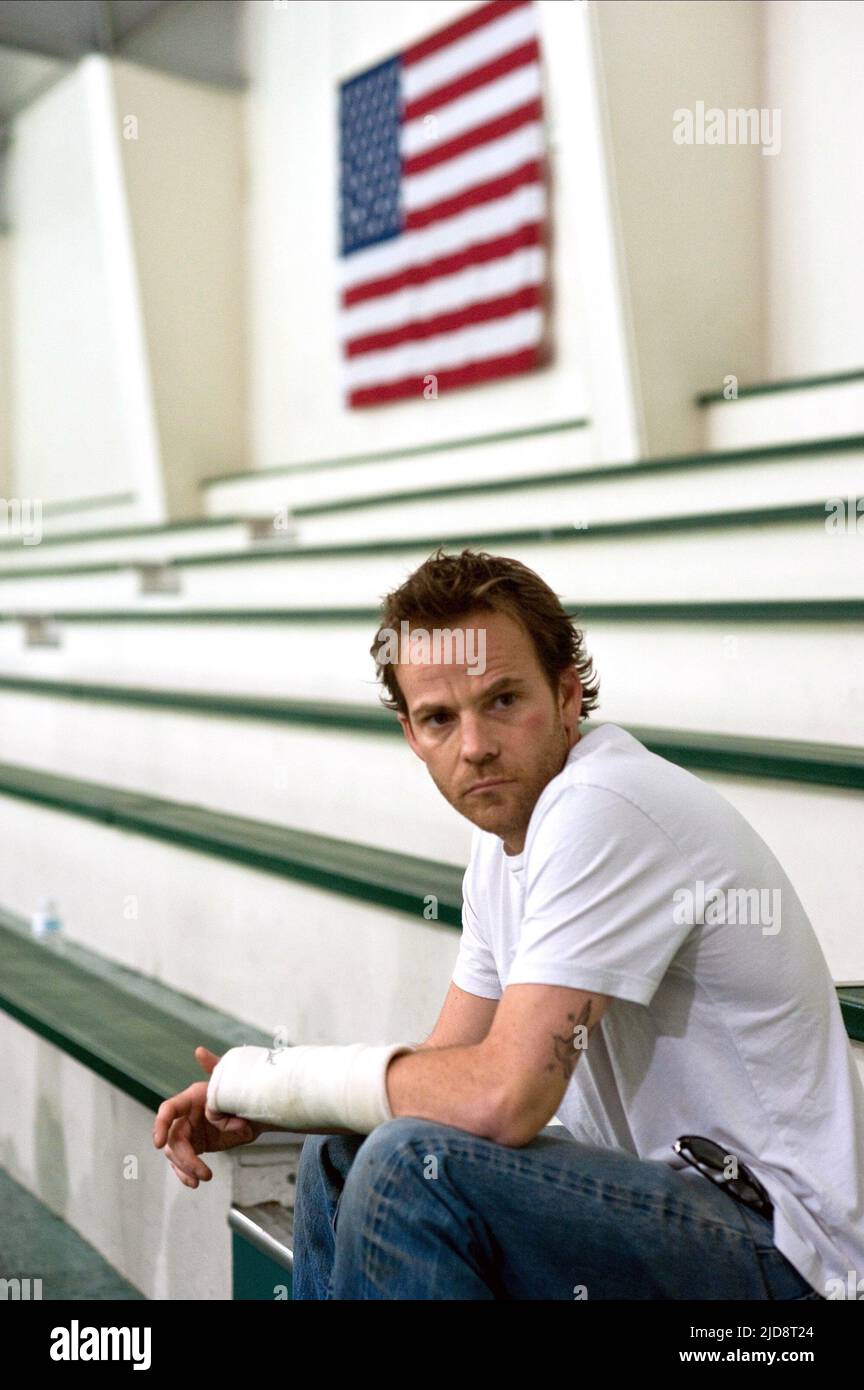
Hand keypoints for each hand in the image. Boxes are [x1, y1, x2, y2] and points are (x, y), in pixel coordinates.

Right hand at [152, 1046, 264, 1187]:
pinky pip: (184, 1163)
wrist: (257, 1112)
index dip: (160, 1125)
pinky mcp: (195, 1146)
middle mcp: (185, 1116)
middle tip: (202, 1171)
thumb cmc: (242, 1092)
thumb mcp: (230, 1081)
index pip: (168, 1111)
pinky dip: (186, 1174)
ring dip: (186, 1169)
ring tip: (203, 1178)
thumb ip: (215, 1068)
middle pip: (172, 1139)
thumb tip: (199, 1051)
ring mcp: (189, 1133)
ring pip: (176, 1154)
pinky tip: (195, 1182)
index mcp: (190, 1098)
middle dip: (184, 1158)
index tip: (159, 1144)